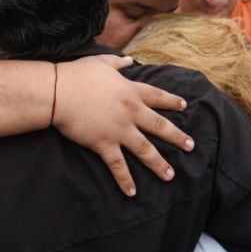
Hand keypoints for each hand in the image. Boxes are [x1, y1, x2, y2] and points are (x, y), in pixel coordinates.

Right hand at [54, 55, 193, 195]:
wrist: (60, 92)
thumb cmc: (78, 75)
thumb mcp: (101, 62)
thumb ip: (118, 63)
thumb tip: (129, 59)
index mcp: (131, 92)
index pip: (157, 97)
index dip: (172, 101)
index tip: (184, 106)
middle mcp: (131, 112)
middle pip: (160, 126)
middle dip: (177, 137)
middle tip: (191, 146)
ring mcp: (119, 130)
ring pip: (145, 150)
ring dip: (159, 164)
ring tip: (170, 175)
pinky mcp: (104, 144)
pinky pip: (118, 165)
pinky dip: (125, 180)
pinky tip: (132, 192)